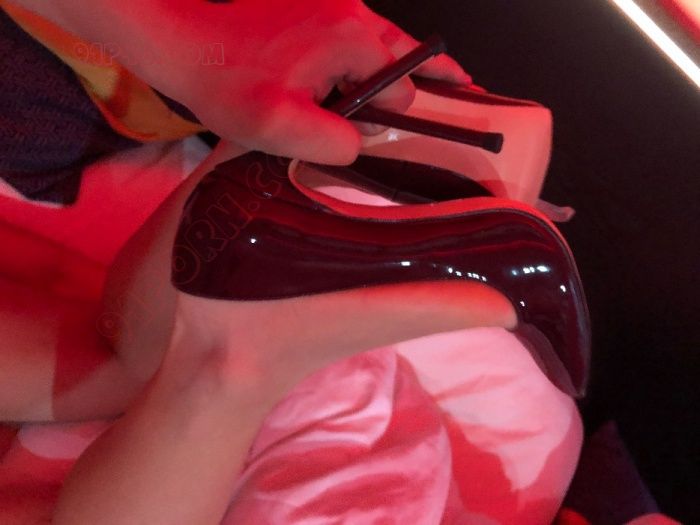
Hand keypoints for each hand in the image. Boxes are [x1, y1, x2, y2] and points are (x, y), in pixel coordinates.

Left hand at [16, 0, 467, 163]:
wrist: (181, 42)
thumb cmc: (225, 82)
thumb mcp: (279, 127)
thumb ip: (334, 141)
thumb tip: (359, 143)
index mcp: (352, 39)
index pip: (404, 87)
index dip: (406, 116)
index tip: (430, 131)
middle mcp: (350, 13)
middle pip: (405, 55)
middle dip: (424, 81)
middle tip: (457, 99)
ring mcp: (330, 5)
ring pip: (378, 45)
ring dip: (390, 72)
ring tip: (411, 96)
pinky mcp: (310, 7)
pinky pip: (351, 37)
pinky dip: (362, 60)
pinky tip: (352, 83)